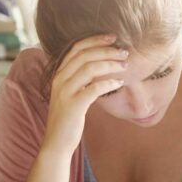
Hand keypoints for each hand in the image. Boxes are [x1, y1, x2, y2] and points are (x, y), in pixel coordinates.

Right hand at [43, 35, 129, 156]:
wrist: (56, 143)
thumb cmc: (68, 118)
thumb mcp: (71, 93)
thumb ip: (80, 79)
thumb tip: (102, 65)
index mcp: (59, 74)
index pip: (76, 48)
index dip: (95, 40)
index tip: (112, 37)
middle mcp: (59, 79)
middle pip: (84, 55)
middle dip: (106, 50)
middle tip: (124, 52)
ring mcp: (65, 92)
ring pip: (89, 68)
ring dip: (110, 64)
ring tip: (125, 65)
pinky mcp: (73, 105)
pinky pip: (94, 88)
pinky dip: (108, 83)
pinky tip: (120, 83)